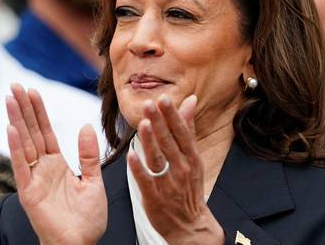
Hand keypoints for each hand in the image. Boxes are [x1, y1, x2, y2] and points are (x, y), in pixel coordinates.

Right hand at [5, 84, 106, 244]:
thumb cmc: (86, 220)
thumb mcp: (94, 182)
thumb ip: (88, 155)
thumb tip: (85, 126)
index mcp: (57, 164)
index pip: (45, 132)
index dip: (39, 112)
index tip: (32, 91)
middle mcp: (42, 169)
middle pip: (31, 132)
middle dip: (24, 109)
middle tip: (15, 86)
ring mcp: (34, 179)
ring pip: (24, 144)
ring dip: (17, 121)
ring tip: (11, 99)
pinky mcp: (29, 193)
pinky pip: (22, 166)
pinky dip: (16, 148)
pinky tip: (11, 129)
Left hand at [127, 94, 224, 244]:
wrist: (190, 225)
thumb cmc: (189, 187)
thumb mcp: (194, 157)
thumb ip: (188, 128)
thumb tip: (190, 100)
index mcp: (191, 158)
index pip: (182, 133)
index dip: (173, 116)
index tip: (164, 99)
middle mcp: (182, 169)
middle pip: (169, 142)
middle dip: (160, 122)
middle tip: (150, 103)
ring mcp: (168, 184)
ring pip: (158, 159)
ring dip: (150, 141)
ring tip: (142, 123)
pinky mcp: (155, 198)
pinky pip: (146, 181)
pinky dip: (139, 169)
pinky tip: (131, 156)